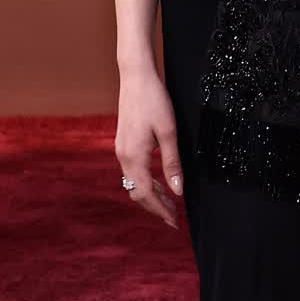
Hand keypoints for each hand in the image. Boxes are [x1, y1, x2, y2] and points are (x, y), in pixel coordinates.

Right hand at [115, 68, 183, 230]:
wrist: (136, 78)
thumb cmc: (154, 101)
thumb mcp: (169, 132)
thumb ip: (172, 163)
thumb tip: (178, 192)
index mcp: (134, 157)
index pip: (147, 194)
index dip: (161, 210)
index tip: (175, 222)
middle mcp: (123, 157)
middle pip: (137, 193)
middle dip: (156, 207)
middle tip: (175, 217)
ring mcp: (121, 151)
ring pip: (134, 183)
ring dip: (151, 195)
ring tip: (170, 202)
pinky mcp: (124, 144)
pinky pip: (133, 172)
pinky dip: (146, 182)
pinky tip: (160, 182)